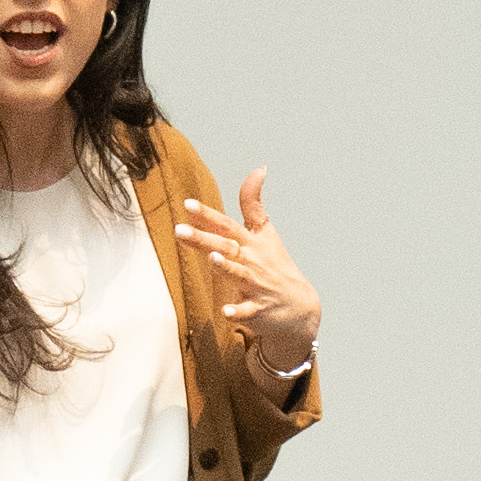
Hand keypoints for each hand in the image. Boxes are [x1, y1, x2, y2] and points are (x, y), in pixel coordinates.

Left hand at [172, 168, 320, 384]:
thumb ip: (253, 203)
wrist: (301, 307)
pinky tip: (226, 312)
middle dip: (204, 238)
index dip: (208, 214)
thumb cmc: (276, 266)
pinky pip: (247, 312)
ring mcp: (256, 286)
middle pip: (226, 246)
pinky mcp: (259, 310)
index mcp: (250, 243)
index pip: (227, 225)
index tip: (188, 204)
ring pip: (239, 275)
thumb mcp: (266, 232)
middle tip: (179, 230)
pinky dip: (237, 312)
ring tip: (212, 259)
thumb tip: (259, 168)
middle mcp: (252, 261)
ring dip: (226, 267)